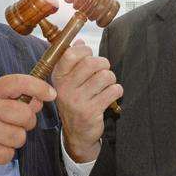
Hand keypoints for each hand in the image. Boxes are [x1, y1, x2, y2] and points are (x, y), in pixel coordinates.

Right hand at [0, 74, 55, 173]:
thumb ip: (10, 96)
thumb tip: (40, 99)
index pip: (18, 82)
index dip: (38, 87)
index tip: (51, 94)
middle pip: (25, 115)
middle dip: (27, 122)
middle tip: (15, 123)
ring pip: (20, 137)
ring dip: (14, 139)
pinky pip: (9, 154)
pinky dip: (4, 154)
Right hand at [52, 40, 122, 162]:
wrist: (76, 134)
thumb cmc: (75, 101)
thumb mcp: (68, 81)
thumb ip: (72, 60)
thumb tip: (79, 41)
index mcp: (58, 77)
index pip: (71, 54)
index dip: (85, 50)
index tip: (89, 55)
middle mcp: (65, 88)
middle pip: (92, 63)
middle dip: (103, 64)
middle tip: (103, 70)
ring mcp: (77, 101)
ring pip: (105, 76)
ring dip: (111, 79)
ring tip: (106, 85)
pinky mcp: (91, 112)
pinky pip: (113, 91)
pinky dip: (116, 91)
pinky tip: (110, 95)